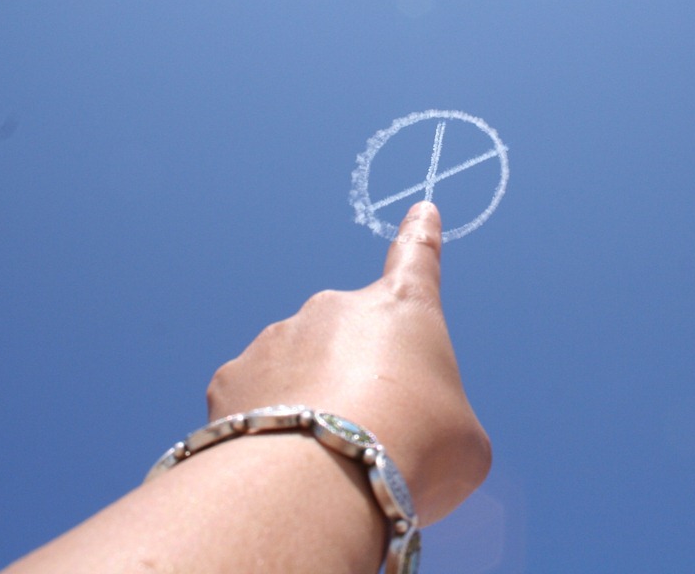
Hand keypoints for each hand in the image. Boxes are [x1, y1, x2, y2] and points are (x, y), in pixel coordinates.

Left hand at [206, 201, 490, 522]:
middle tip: (370, 438)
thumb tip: (416, 441)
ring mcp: (278, 338)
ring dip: (311, 407)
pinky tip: (282, 466)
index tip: (420, 212)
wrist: (323, 481)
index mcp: (401, 310)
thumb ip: (441, 426)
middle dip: (359, 381)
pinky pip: (256, 401)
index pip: (416, 260)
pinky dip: (268, 430)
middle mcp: (335, 309)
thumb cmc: (413, 451)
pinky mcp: (232, 376)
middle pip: (352, 340)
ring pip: (298, 372)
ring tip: (326, 461)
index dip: (420, 238)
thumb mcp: (462, 445)